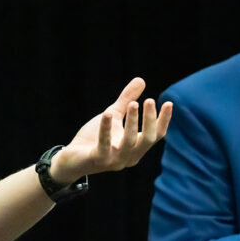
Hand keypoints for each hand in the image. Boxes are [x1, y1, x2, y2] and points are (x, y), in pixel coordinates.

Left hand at [49, 77, 172, 182]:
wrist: (71, 159)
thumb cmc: (94, 139)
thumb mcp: (113, 115)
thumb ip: (126, 100)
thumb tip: (141, 80)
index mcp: (136, 148)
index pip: (156, 136)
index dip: (163, 121)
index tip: (168, 103)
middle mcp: (129, 157)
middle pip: (147, 140)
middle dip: (150, 121)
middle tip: (149, 100)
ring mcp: (114, 160)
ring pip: (129, 142)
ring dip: (132, 122)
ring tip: (133, 104)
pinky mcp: (98, 159)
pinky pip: (104, 144)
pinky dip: (106, 129)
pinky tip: (107, 114)